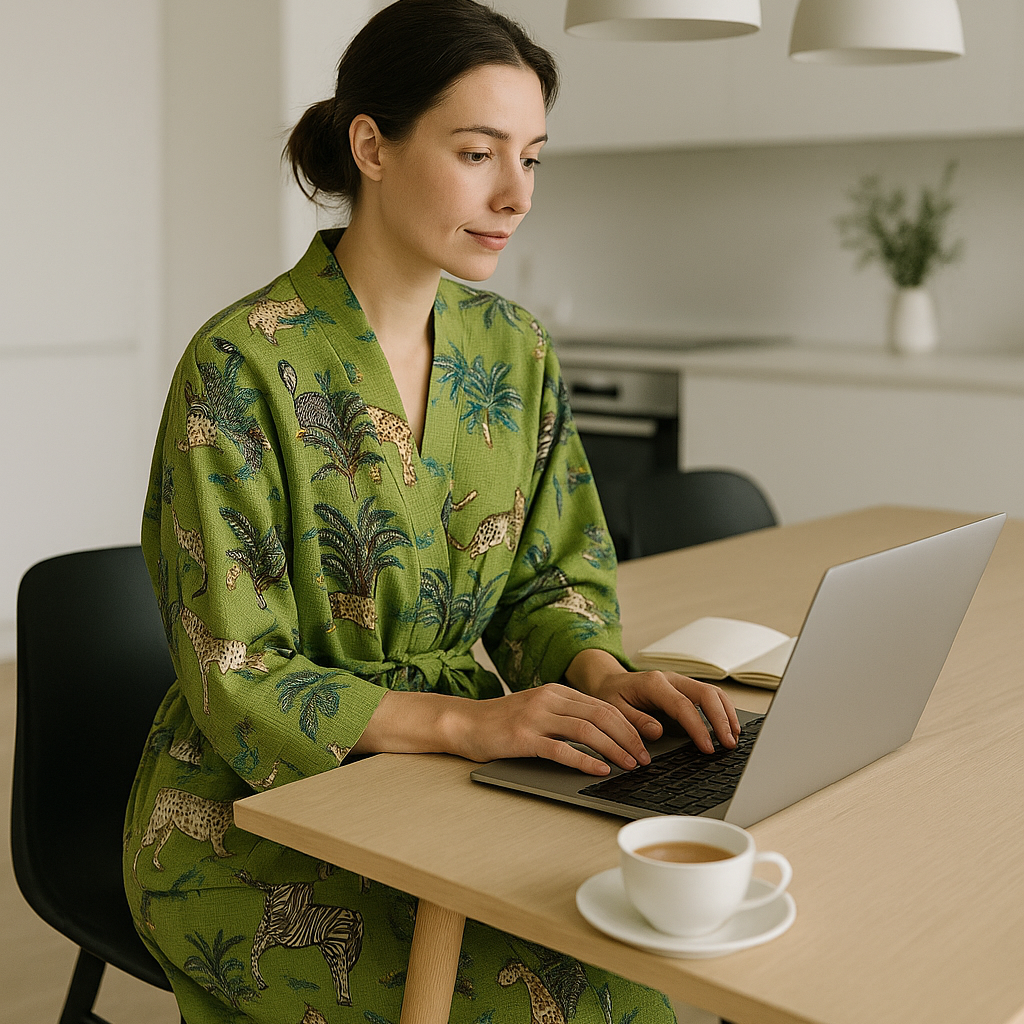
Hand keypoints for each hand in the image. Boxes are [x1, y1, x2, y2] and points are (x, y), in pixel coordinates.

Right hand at [444, 682, 652, 775]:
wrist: (464, 723)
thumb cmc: (502, 722)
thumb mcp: (538, 709)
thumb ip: (565, 715)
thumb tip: (603, 735)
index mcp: (556, 691)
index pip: (603, 704)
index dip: (628, 724)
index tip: (644, 743)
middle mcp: (549, 699)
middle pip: (601, 714)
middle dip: (628, 737)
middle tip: (644, 758)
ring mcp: (536, 717)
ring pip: (587, 730)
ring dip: (613, 749)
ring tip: (629, 765)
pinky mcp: (524, 737)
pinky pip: (561, 749)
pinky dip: (584, 760)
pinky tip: (599, 771)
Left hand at [566, 649, 740, 754]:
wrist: (607, 680)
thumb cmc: (611, 695)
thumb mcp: (613, 710)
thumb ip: (634, 721)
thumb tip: (657, 732)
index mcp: (653, 684)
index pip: (683, 706)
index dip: (699, 728)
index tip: (708, 748)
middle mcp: (670, 679)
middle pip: (705, 694)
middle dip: (721, 719)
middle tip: (729, 744)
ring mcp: (680, 681)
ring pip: (712, 692)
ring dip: (726, 713)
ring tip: (734, 736)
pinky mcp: (685, 687)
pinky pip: (709, 694)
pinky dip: (722, 708)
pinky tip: (728, 724)